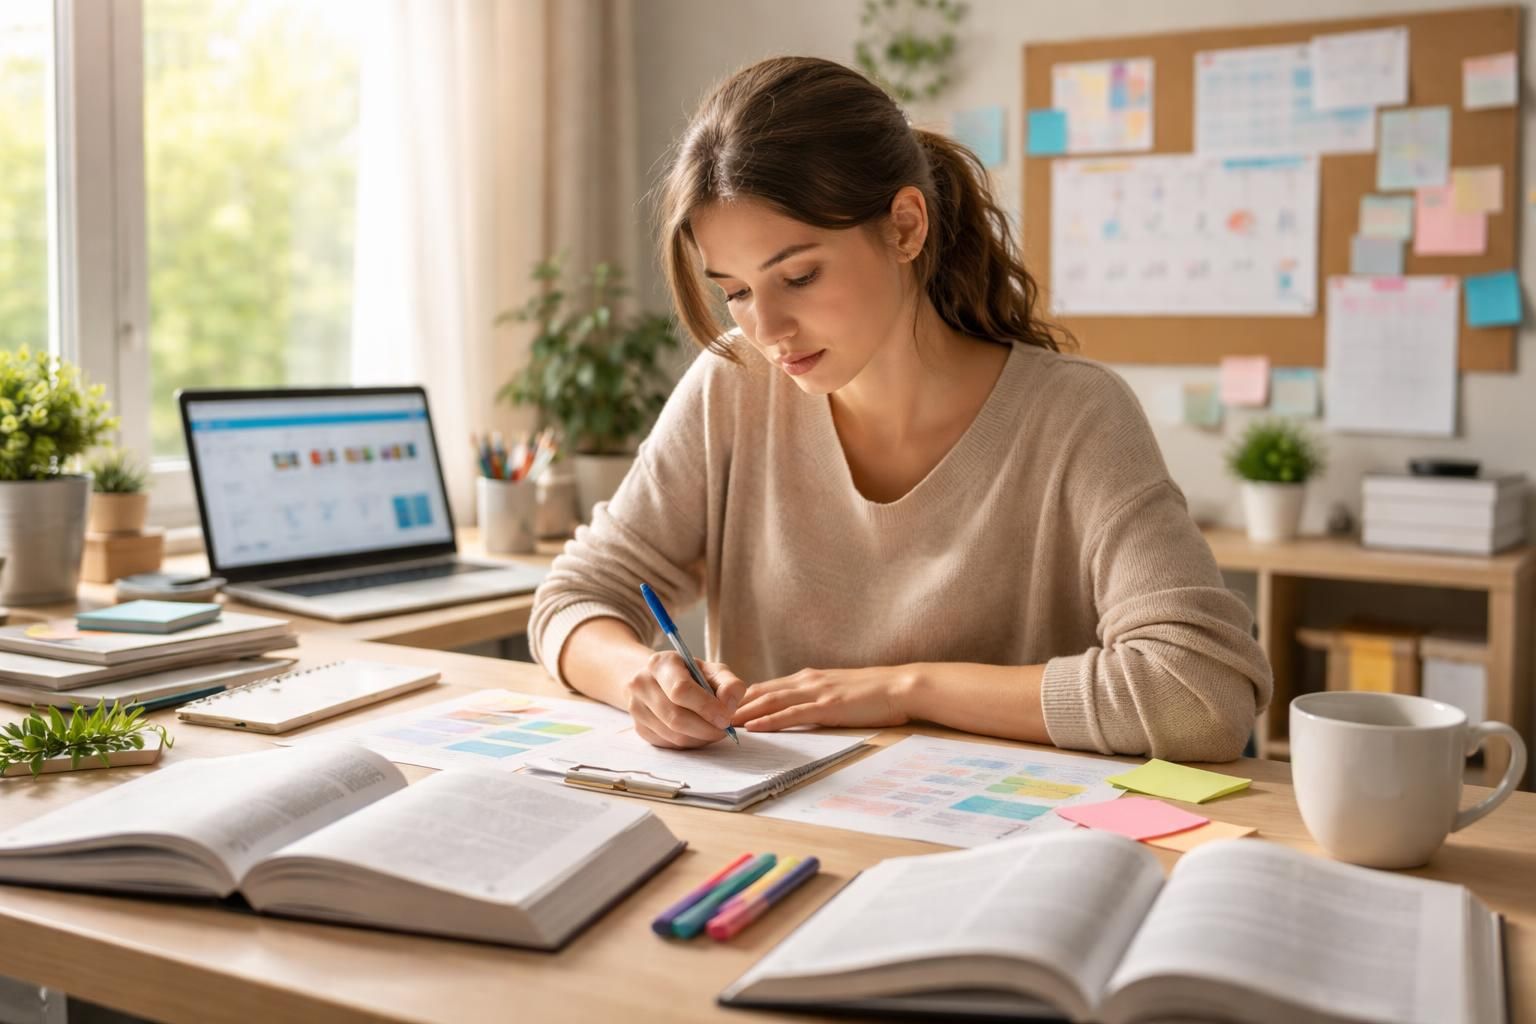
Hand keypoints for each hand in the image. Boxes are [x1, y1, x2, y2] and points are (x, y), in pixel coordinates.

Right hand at [621, 651, 747, 748]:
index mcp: (660, 663)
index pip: (680, 689)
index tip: (726, 717)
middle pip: (676, 717)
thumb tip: (729, 705)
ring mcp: (636, 707)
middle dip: (706, 728)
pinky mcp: (639, 728)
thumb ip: (728, 684)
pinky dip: (689, 743)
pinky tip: (698, 733)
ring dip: (700, 738)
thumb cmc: (691, 675)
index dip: (706, 707)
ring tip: (714, 730)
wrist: (659, 681)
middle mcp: (642, 683)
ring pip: (673, 735)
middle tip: (724, 729)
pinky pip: (668, 744)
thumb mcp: (713, 671)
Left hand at [732, 666, 913, 731]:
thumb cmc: (872, 694)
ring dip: (743, 712)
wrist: (900, 686)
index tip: (717, 707)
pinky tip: (754, 727)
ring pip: (771, 701)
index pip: (765, 687)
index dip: (739, 697)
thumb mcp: (836, 692)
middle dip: (731, 704)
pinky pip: (793, 713)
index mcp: (808, 678)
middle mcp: (806, 681)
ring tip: (720, 722)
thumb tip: (794, 711)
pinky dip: (770, 720)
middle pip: (760, 691)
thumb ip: (814, 698)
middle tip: (706, 715)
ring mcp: (816, 692)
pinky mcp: (828, 706)